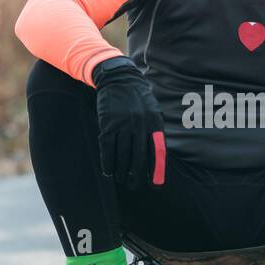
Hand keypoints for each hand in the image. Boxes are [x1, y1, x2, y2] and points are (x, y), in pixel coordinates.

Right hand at [91, 56, 166, 188]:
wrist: (119, 79)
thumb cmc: (138, 98)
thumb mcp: (153, 110)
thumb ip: (155, 131)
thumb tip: (157, 155)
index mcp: (154, 123)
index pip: (156, 151)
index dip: (156, 169)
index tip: (155, 183)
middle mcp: (140, 125)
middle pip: (138, 156)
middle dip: (136, 174)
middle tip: (134, 186)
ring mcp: (123, 124)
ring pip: (122, 154)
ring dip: (121, 170)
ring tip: (121, 180)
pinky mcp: (108, 124)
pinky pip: (107, 147)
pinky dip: (107, 161)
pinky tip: (108, 170)